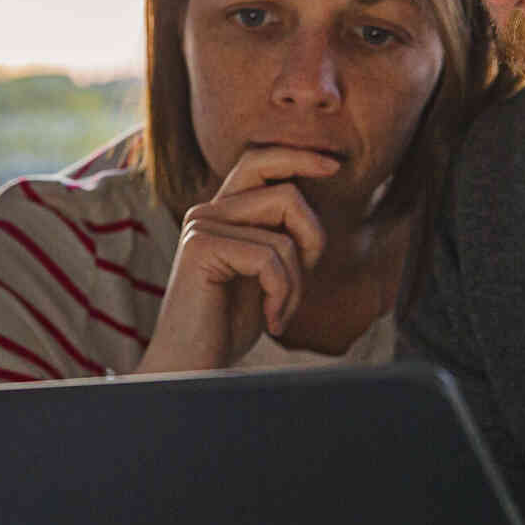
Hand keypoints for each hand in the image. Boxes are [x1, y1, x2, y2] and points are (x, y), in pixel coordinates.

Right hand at [137, 146, 337, 373]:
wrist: (189, 367)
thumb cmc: (227, 327)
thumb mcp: (262, 276)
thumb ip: (277, 238)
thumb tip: (312, 210)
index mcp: (222, 212)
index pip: (260, 161)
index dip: (299, 157)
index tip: (334, 166)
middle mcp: (208, 211)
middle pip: (286, 191)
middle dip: (313, 234)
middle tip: (308, 274)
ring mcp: (202, 226)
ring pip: (285, 235)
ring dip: (297, 282)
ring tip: (279, 312)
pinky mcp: (202, 247)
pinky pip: (271, 259)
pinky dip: (283, 294)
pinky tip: (271, 321)